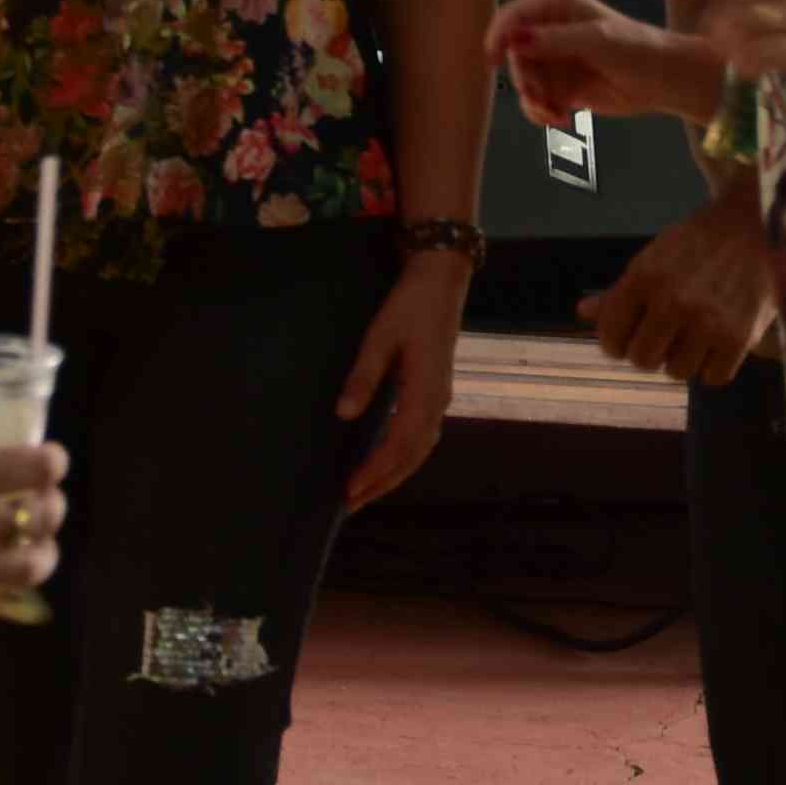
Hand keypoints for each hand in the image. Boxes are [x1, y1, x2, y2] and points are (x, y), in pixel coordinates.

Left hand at [335, 252, 470, 508]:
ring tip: (367, 490)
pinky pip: (422, 436)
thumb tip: (344, 415)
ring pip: (419, 449)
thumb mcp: (380, 337)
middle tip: (351, 503)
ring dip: (394, 473)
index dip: (375, 471)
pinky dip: (404, 456)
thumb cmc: (410, 306)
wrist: (441, 281)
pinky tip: (388, 460)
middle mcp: (437, 401)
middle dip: (382, 482)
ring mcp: (440, 398)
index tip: (351, 489)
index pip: (399, 444)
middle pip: (412, 455)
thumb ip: (363, 376)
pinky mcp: (436, 391)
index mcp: (425, 391)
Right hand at [485, 0, 708, 123]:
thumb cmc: (637, 50)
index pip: (516, 15)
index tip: (492, 58)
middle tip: (539, 96)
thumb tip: (514, 41)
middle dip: (525, 79)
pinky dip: (542, 112)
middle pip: (515, 54)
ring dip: (534, 100)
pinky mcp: (562, 87)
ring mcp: (556, 60)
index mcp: (558, 7)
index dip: (499, 34)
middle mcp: (552, 31)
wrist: (666, 82)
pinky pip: (537, 100)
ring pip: (525, 81)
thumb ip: (555, 41)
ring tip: (555, 113)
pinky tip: (560, 118)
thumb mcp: (597, 40)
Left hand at [579, 197, 778, 384]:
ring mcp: (708, 322)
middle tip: (664, 335)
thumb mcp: (654, 257)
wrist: (760, 224)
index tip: (629, 336)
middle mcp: (673, 302)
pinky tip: (717, 342)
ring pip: (677, 372)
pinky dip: (713, 365)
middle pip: (642, 360)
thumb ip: (620, 290)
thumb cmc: (700, 241)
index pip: (611, 336)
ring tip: (695, 334)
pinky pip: (713, 377)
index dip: (616, 341)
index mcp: (645, 277)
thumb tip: (583, 312)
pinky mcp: (740, 337)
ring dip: (683, 358)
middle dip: (649, 351)